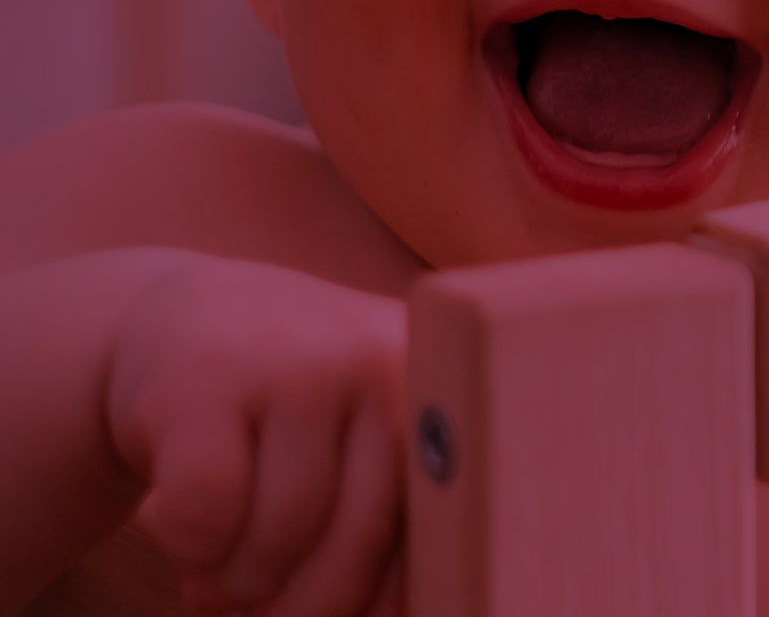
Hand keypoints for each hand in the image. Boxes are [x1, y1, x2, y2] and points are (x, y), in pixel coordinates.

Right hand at [103, 254, 408, 616]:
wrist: (188, 319)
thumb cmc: (292, 415)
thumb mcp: (358, 449)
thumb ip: (387, 523)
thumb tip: (389, 616)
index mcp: (444, 386)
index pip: (444, 520)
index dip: (395, 595)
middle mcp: (380, 359)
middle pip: (362, 533)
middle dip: (312, 604)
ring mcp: (296, 359)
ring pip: (281, 530)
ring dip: (243, 582)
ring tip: (224, 582)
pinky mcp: (206, 375)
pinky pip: (206, 511)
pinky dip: (192, 548)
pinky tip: (187, 538)